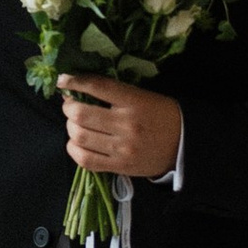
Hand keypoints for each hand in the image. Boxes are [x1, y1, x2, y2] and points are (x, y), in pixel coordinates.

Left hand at [58, 73, 182, 180]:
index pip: (98, 87)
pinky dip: (74, 149)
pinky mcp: (120, 167)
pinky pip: (86, 160)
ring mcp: (122, 149)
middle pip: (82, 114)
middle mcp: (126, 125)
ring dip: (70, 127)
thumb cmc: (161, 115)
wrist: (183, 145)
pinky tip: (76, 142)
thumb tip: (81, 88)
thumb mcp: (143, 96)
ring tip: (73, 123)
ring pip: (80, 137)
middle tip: (70, 104)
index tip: (63, 80)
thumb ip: (115, 92)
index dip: (75, 82)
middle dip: (68, 107)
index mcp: (134, 102)